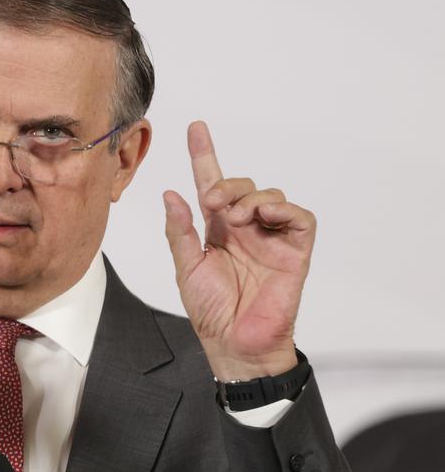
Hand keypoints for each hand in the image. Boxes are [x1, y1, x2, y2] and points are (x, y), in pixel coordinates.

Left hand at [162, 122, 315, 381]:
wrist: (235, 344)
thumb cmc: (211, 311)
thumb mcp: (186, 267)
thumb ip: (179, 231)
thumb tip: (170, 195)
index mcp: (217, 230)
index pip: (211, 184)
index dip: (205, 155)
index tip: (196, 128)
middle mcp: (245, 229)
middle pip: (242, 186)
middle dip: (227, 184)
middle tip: (214, 201)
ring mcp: (271, 238)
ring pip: (270, 195)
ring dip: (251, 197)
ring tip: (235, 217)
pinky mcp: (295, 251)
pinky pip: (300, 217)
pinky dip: (283, 209)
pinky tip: (264, 215)